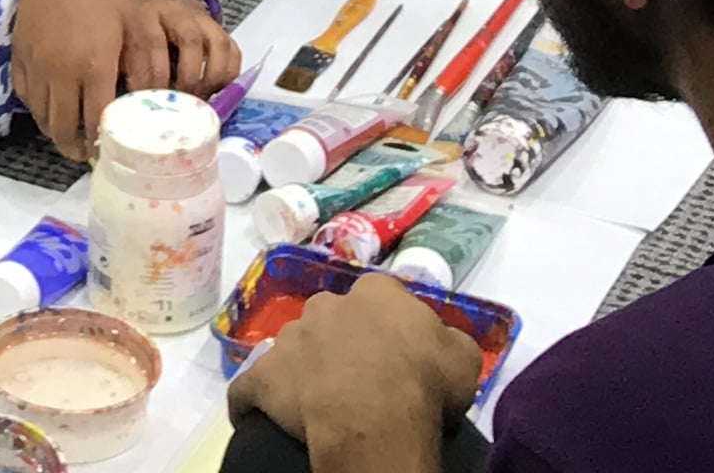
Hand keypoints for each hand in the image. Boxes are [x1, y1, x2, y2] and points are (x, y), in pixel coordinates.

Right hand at [11, 0, 132, 160]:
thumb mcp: (134, 23)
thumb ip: (145, 64)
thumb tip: (150, 99)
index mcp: (94, 67)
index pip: (96, 122)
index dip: (102, 144)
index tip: (109, 152)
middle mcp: (61, 74)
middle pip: (63, 130)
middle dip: (76, 148)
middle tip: (88, 152)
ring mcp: (36, 66)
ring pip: (41, 118)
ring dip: (56, 131)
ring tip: (70, 135)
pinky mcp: (18, 57)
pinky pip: (26, 97)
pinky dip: (38, 110)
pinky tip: (51, 107)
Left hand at [122, 0, 239, 97]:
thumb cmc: (133, 31)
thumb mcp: (119, 42)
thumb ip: (119, 67)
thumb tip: (119, 105)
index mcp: (144, 13)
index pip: (148, 43)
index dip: (146, 78)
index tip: (143, 103)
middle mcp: (175, 11)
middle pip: (189, 41)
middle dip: (185, 80)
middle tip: (178, 107)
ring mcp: (201, 18)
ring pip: (216, 44)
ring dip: (209, 79)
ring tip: (199, 103)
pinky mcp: (218, 28)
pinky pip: (233, 49)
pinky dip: (228, 75)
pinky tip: (215, 93)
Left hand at [228, 276, 480, 472]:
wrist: (375, 421)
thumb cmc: (424, 384)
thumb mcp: (462, 356)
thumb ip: (446, 337)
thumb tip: (437, 338)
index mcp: (376, 293)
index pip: (380, 299)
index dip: (388, 328)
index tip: (396, 354)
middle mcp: (327, 304)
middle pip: (333, 319)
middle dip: (341, 341)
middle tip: (359, 377)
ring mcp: (289, 337)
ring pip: (294, 348)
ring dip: (304, 368)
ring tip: (319, 400)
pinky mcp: (261, 375)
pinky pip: (251, 387)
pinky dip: (254, 400)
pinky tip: (260, 413)